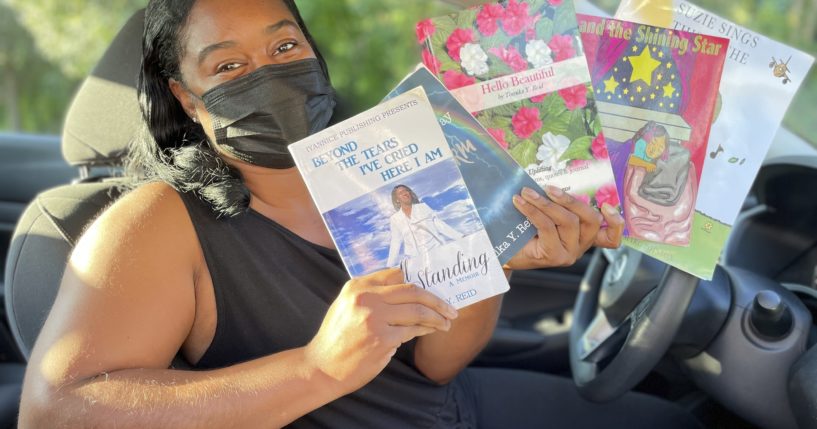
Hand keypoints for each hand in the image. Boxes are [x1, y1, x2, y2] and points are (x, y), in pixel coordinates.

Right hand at [304, 268, 457, 393]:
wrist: (322, 367)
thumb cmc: (338, 337)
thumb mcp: (347, 306)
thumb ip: (372, 294)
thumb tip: (406, 287)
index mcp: (356, 286)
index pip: (396, 274)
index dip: (419, 279)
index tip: (434, 286)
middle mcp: (365, 298)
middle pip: (412, 291)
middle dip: (436, 300)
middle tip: (450, 308)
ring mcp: (374, 319)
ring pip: (417, 311)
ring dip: (436, 317)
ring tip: (446, 322)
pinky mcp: (382, 339)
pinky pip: (412, 330)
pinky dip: (426, 330)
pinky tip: (432, 330)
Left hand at [506, 186, 624, 269]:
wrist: (501, 253)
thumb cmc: (523, 231)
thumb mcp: (545, 215)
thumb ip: (558, 205)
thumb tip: (554, 180)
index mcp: (583, 236)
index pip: (610, 237)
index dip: (615, 223)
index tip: (607, 206)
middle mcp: (580, 246)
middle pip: (590, 220)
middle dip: (571, 200)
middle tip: (549, 188)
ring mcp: (569, 253)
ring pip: (568, 222)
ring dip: (545, 203)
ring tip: (526, 192)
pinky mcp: (554, 256)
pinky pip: (548, 227)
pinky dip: (533, 211)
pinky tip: (520, 202)